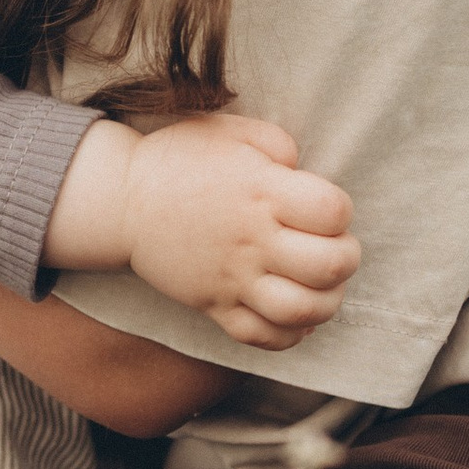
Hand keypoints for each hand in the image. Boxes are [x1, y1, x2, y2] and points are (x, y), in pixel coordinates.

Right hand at [45, 112, 358, 350]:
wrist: (122, 199)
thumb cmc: (182, 159)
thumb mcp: (231, 131)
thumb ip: (279, 146)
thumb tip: (305, 173)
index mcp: (261, 191)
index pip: (332, 212)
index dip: (341, 210)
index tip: (325, 207)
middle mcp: (252, 239)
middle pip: (329, 266)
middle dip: (346, 258)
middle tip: (335, 248)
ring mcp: (232, 278)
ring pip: (301, 310)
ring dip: (327, 302)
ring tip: (322, 286)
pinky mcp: (214, 306)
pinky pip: (261, 337)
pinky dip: (290, 335)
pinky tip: (295, 315)